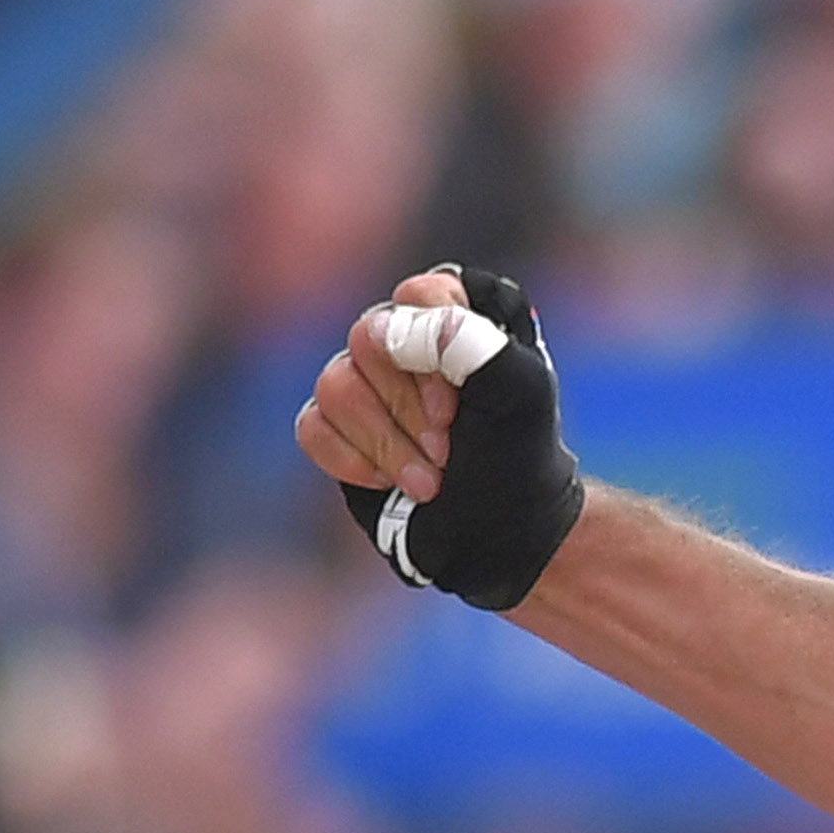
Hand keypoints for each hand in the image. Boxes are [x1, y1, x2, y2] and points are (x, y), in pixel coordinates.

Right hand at [297, 265, 588, 610]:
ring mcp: (368, 384)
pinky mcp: (339, 429)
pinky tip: (390, 483)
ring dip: (386, 443)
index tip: (461, 403)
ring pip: (335, 385)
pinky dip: (353, 462)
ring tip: (429, 479)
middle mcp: (407, 342)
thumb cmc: (517, 460)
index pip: (422, 295)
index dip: (434, 351)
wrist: (501, 537)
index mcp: (460, 318)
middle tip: (449, 448)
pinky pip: (312, 427)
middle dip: (410, 408)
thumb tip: (392, 328)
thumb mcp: (521, 396)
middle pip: (367, 340)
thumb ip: (471, 343)